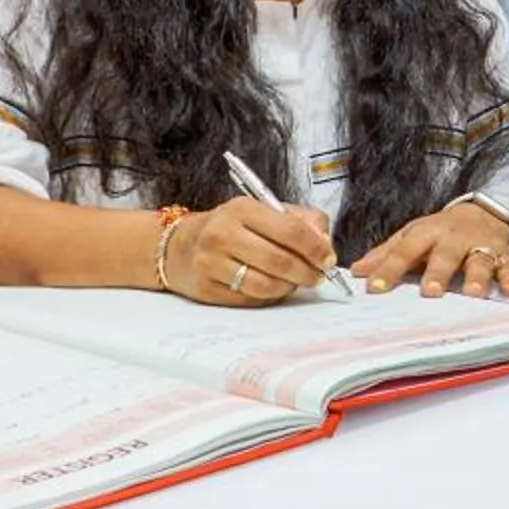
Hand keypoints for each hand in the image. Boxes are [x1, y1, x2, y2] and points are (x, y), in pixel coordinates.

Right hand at [168, 196, 334, 307]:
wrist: (179, 246)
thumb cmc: (231, 228)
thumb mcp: (262, 212)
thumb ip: (301, 221)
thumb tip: (325, 245)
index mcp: (242, 209)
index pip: (291, 230)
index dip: (316, 248)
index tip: (328, 259)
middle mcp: (223, 234)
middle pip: (280, 261)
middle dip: (307, 273)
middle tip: (317, 276)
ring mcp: (211, 262)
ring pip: (266, 285)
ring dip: (289, 287)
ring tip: (294, 282)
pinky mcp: (206, 288)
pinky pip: (250, 300)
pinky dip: (269, 297)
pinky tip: (271, 289)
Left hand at [351, 200, 508, 299]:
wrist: (482, 213)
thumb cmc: (441, 232)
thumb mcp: (412, 236)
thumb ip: (386, 254)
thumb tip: (356, 271)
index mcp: (428, 233)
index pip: (405, 251)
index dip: (390, 269)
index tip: (375, 288)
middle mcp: (454, 238)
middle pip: (445, 255)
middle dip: (438, 273)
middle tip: (430, 292)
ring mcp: (481, 246)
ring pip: (479, 261)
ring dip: (477, 277)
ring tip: (473, 293)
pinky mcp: (504, 255)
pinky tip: (508, 291)